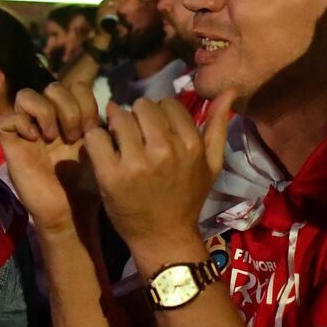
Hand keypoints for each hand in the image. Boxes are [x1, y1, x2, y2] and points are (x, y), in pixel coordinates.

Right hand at [0, 83, 101, 233]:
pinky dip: (20, 123)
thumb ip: (100, 125)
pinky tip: (34, 140)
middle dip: (68, 107)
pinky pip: (5, 119)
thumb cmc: (86, 184)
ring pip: (25, 95)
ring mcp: (28, 131)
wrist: (71, 211)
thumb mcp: (99, 150)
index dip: (86, 101)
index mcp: (70, 119)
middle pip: (52, 86)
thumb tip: (109, 105)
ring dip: (44, 111)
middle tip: (74, 135)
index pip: (75, 87)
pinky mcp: (10, 146)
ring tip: (52, 136)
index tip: (92, 127)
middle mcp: (48, 121)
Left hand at [83, 90, 234, 252]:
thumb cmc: (189, 199)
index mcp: (190, 144)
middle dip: (137, 117)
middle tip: (135, 137)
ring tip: (120, 145)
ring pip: (119, 117)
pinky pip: (96, 136)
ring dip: (116, 127)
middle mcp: (165, 149)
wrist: (164, 237)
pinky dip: (97, 140)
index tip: (156, 133)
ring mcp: (136, 163)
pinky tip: (104, 153)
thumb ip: (219, 126)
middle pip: (141, 106)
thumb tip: (230, 89)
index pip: (167, 103)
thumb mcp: (212, 164)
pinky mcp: (111, 175)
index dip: (159, 115)